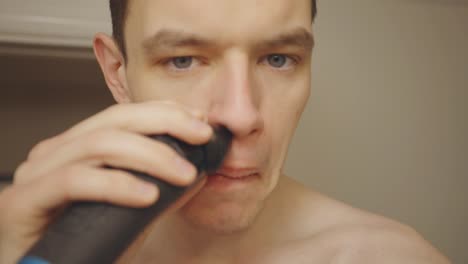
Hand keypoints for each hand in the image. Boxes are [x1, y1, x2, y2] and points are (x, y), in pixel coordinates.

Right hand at [0, 101, 212, 262]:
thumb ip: (159, 193)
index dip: (164, 112)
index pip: (124, 116)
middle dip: (165, 123)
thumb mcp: (131, 214)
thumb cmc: (83, 248)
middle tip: (202, 135)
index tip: (200, 121)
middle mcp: (55, 153)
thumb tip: (196, 172)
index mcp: (77, 148)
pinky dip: (117, 185)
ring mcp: (36, 174)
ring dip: (151, 155)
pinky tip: (148, 196)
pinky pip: (75, 182)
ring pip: (100, 145)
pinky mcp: (22, 201)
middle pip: (115, 121)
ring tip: (185, 173)